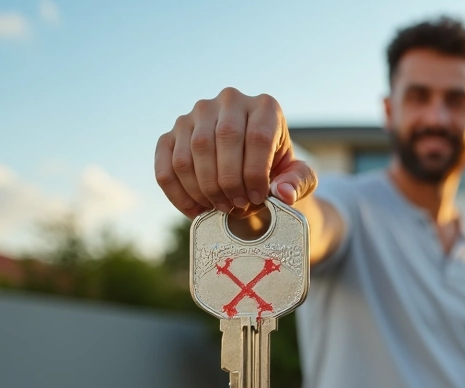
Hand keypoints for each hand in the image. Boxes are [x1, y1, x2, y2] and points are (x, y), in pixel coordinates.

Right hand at [154, 87, 316, 218]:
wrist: (250, 169)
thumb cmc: (277, 170)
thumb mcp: (299, 177)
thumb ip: (299, 183)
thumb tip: (283, 193)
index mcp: (265, 107)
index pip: (257, 137)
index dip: (255, 174)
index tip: (258, 197)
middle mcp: (229, 101)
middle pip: (223, 140)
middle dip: (229, 182)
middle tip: (237, 205)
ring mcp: (196, 115)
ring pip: (191, 153)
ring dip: (204, 189)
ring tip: (220, 207)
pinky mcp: (171, 133)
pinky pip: (166, 164)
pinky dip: (178, 193)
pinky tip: (196, 210)